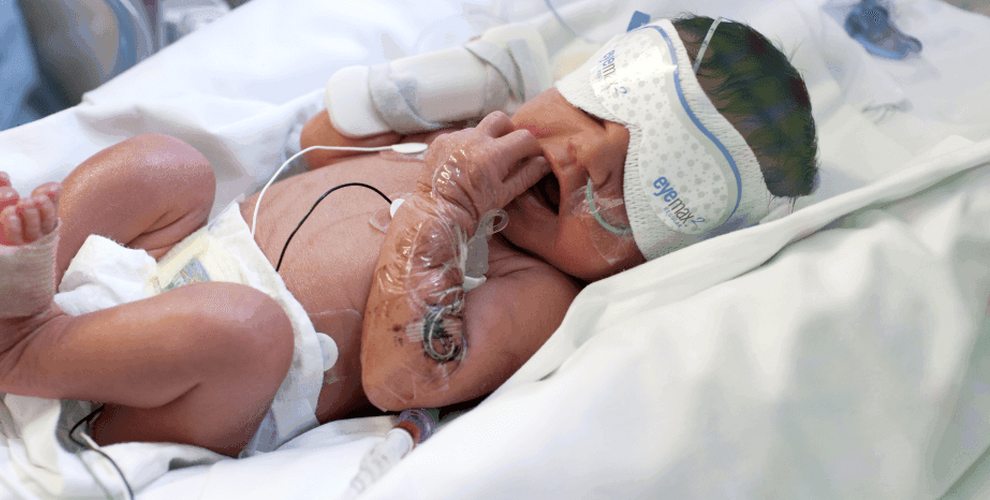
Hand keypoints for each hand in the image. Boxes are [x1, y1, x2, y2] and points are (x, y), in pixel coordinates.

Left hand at [417, 111, 548, 221]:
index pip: (524, 137)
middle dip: (508, 131)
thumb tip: (544, 162)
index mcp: (493, 155)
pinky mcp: (440, 141)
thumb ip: (526, 175)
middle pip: (501, 119)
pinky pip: (458, 136)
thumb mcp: (503, 195)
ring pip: (478, 128)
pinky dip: (464, 146)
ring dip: (484, 140)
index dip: (531, 147)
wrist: (436, 215)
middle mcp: (473, 140)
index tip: (530, 156)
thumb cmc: (470, 211)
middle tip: (507, 151)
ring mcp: (454, 138)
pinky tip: (462, 164)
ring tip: (481, 162)